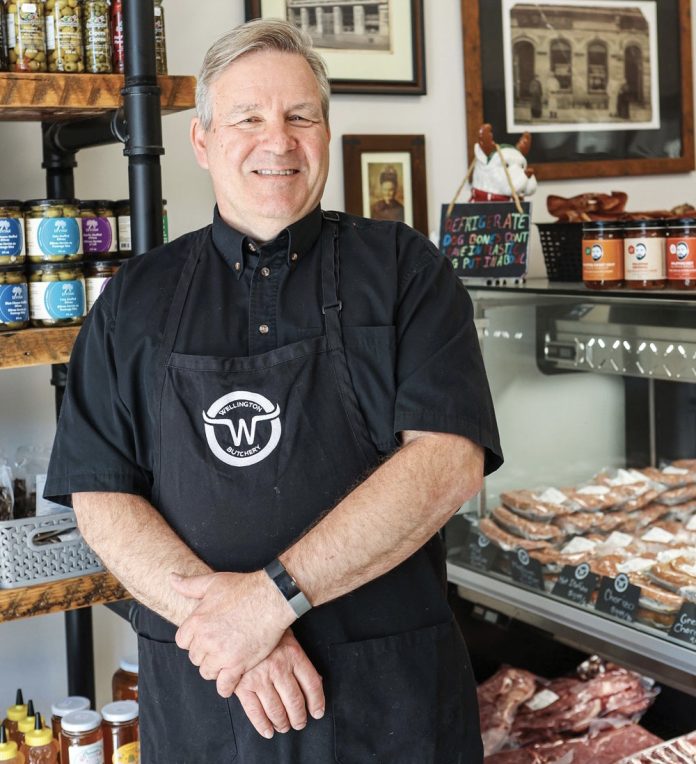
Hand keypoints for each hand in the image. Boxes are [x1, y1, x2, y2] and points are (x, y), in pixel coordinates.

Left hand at [171, 570, 295, 696]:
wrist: (271, 598)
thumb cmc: (244, 588)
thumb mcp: (213, 582)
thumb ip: (189, 585)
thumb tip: (171, 578)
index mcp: (196, 621)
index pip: (182, 642)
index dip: (194, 640)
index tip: (206, 637)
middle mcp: (205, 640)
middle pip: (195, 658)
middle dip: (205, 654)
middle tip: (220, 647)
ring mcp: (221, 654)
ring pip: (207, 672)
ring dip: (215, 668)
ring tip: (227, 660)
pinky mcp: (237, 665)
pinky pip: (224, 686)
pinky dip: (226, 686)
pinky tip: (232, 679)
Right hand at [235, 629, 324, 738]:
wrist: (239, 622)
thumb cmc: (266, 631)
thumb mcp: (288, 638)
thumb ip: (300, 660)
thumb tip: (317, 681)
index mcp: (293, 654)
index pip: (312, 684)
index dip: (317, 702)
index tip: (317, 712)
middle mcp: (279, 668)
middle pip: (294, 701)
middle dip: (299, 717)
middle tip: (299, 723)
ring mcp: (260, 678)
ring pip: (276, 710)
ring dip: (282, 723)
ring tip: (284, 727)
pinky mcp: (242, 686)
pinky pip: (254, 712)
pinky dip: (262, 725)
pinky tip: (268, 730)